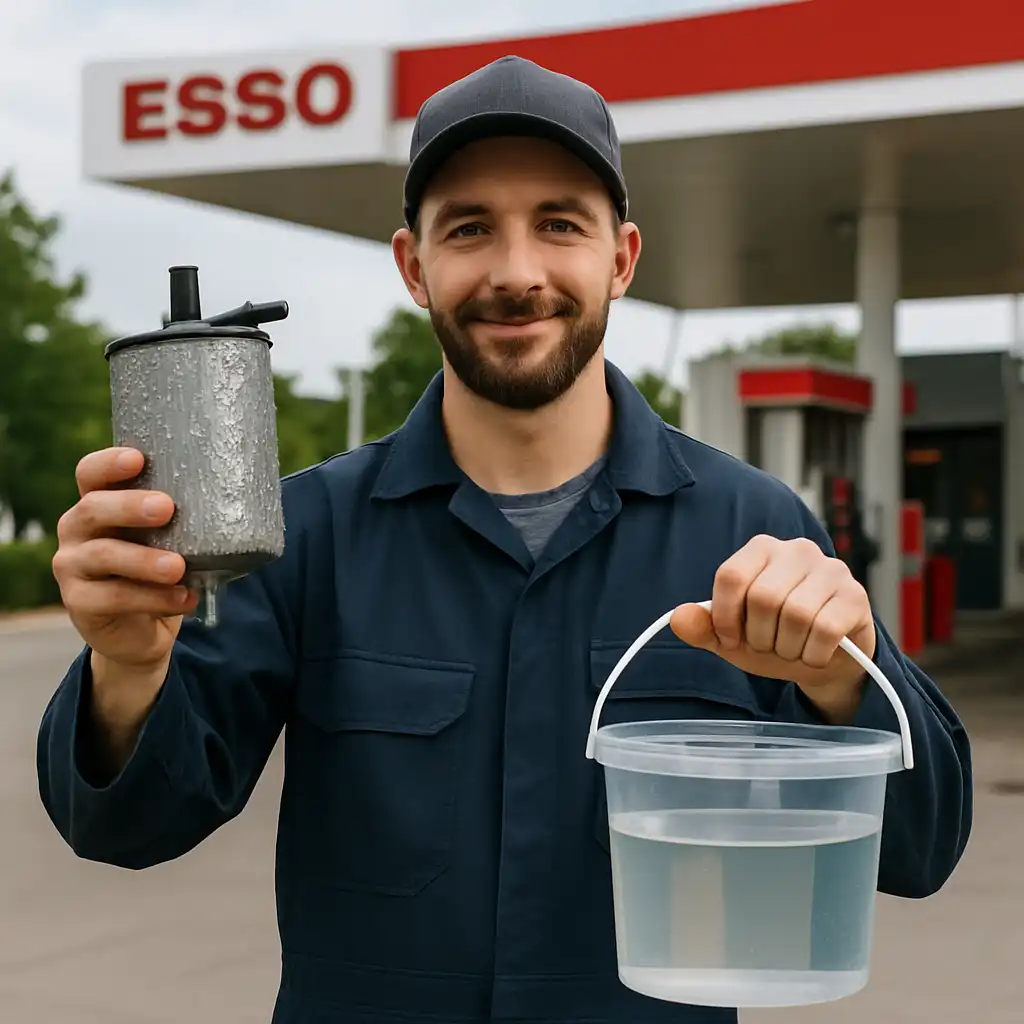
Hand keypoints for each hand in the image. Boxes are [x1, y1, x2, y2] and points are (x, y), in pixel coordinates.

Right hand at [52, 447, 198, 669]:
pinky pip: (115, 598)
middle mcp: (77, 530)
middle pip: (93, 508)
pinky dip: (154, 598)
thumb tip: (242, 491)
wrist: (142, 629)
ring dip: (143, 559)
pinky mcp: (80, 603)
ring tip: (177, 567)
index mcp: (98, 503)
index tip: (138, 458)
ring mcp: (72, 566)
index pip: (90, 474)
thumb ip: (184, 517)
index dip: (108, 463)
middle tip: (166, 508)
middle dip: (129, 506)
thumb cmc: (159, 568)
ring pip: (103, 555)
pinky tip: (184, 599)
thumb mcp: (170, 538)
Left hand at [669, 535, 875, 721]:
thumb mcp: (732, 637)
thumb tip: (678, 618)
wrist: (824, 661)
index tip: (730, 638)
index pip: (731, 576)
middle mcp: (797, 550)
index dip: (725, 616)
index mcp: (761, 550)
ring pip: (796, 614)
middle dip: (760, 636)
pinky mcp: (856, 595)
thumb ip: (703, 627)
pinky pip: (826, 630)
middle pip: (763, 597)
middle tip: (768, 645)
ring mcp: (831, 569)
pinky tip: (815, 653)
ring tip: (792, 648)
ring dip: (787, 647)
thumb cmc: (774, 639)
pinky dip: (813, 654)